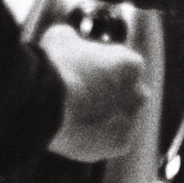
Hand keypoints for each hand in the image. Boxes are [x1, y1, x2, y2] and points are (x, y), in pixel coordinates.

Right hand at [38, 0, 150, 161]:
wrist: (44, 104)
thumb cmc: (54, 68)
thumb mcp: (59, 37)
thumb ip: (73, 38)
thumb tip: (68, 38)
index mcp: (130, 64)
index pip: (123, 63)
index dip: (101, 66)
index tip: (84, 70)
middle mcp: (139, 93)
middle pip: (126, 92)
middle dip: (108, 93)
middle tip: (80, 93)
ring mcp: (131, 121)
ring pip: (119, 118)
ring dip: (102, 116)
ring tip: (73, 114)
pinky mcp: (119, 145)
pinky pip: (109, 140)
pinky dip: (95, 137)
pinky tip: (75, 129)